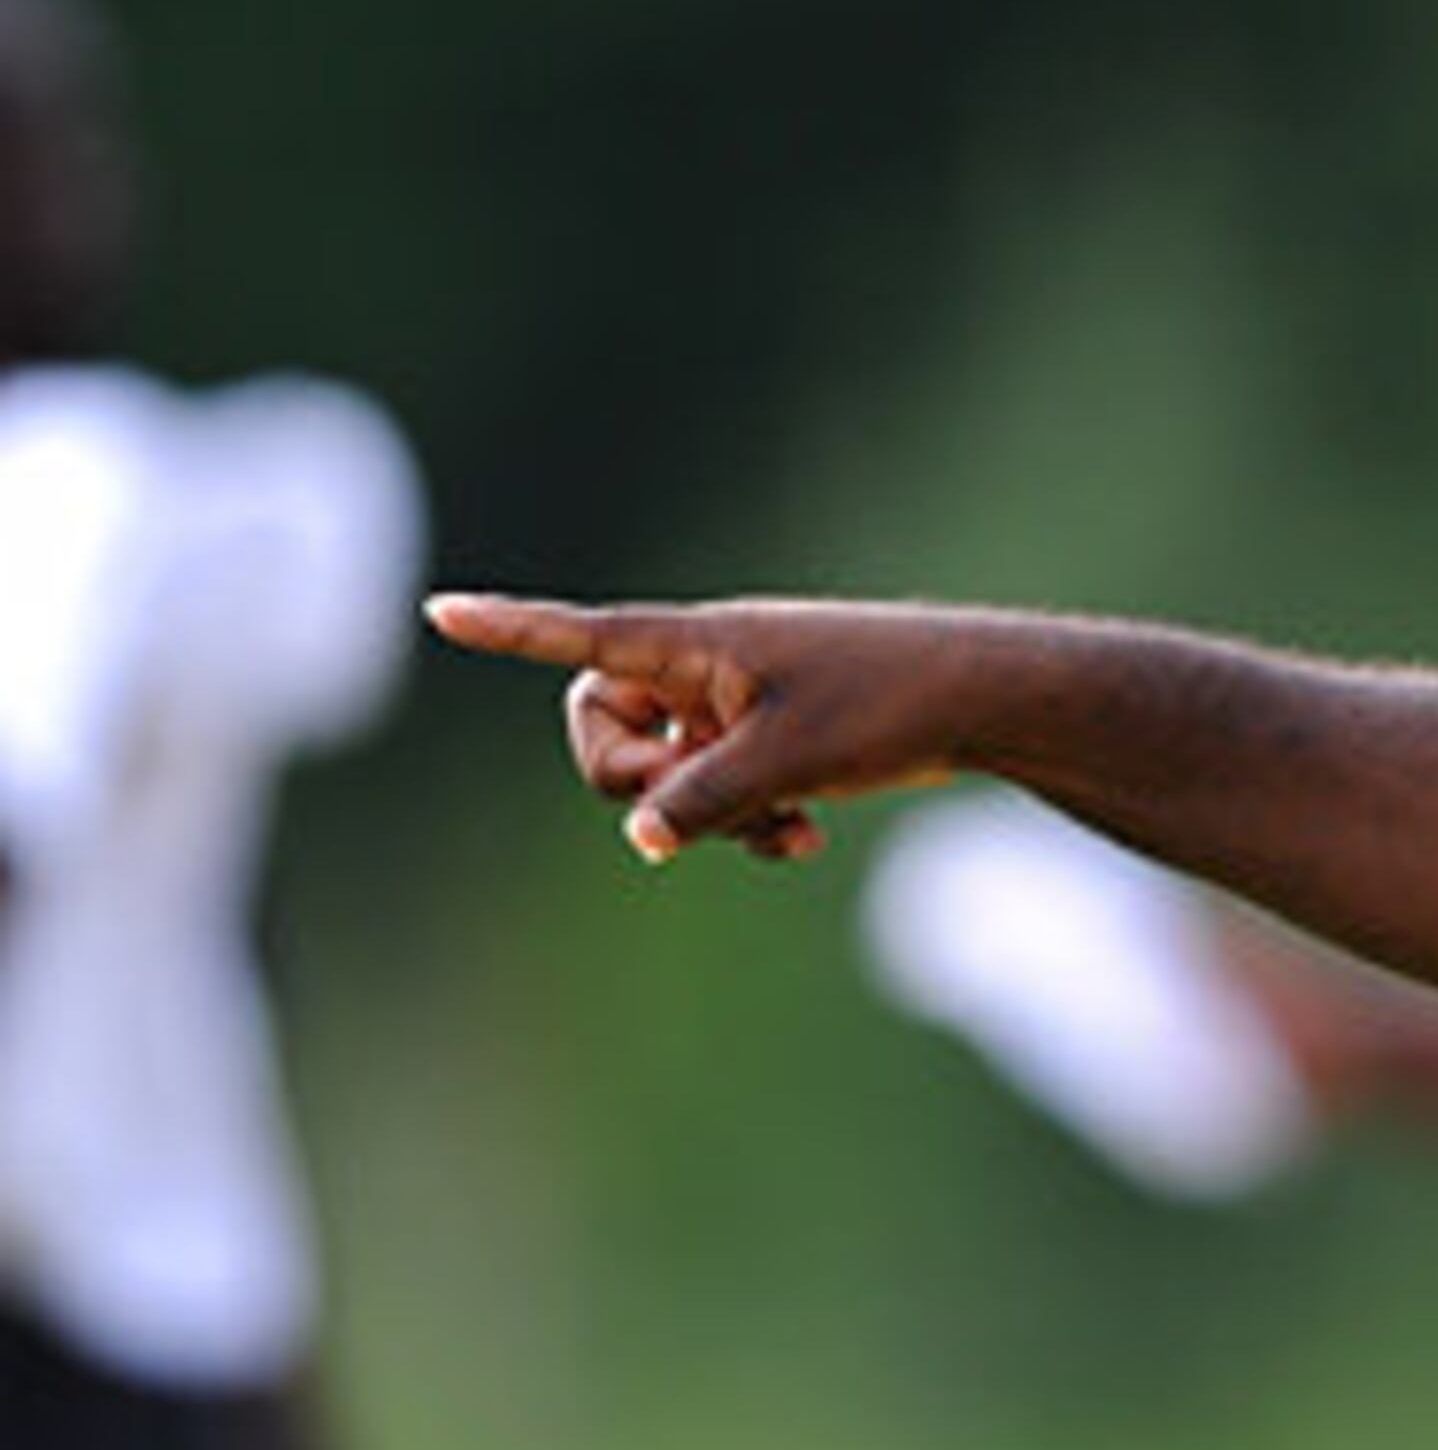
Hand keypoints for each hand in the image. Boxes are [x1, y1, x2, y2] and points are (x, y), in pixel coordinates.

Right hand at [426, 593, 967, 863]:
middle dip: (638, 781)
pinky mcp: (773, 737)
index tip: (439, 610)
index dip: (508, 631)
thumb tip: (640, 837)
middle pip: (604, 731)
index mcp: (697, 644)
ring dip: (705, 814)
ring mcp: (737, 704)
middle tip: (702, 797)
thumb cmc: (890, 705)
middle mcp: (705, 667)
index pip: (581, 636)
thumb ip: (701, 800)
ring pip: (667, 774)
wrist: (986, 698)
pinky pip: (719, 789)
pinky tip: (804, 840)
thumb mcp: (787, 760)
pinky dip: (747, 819)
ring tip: (784, 824)